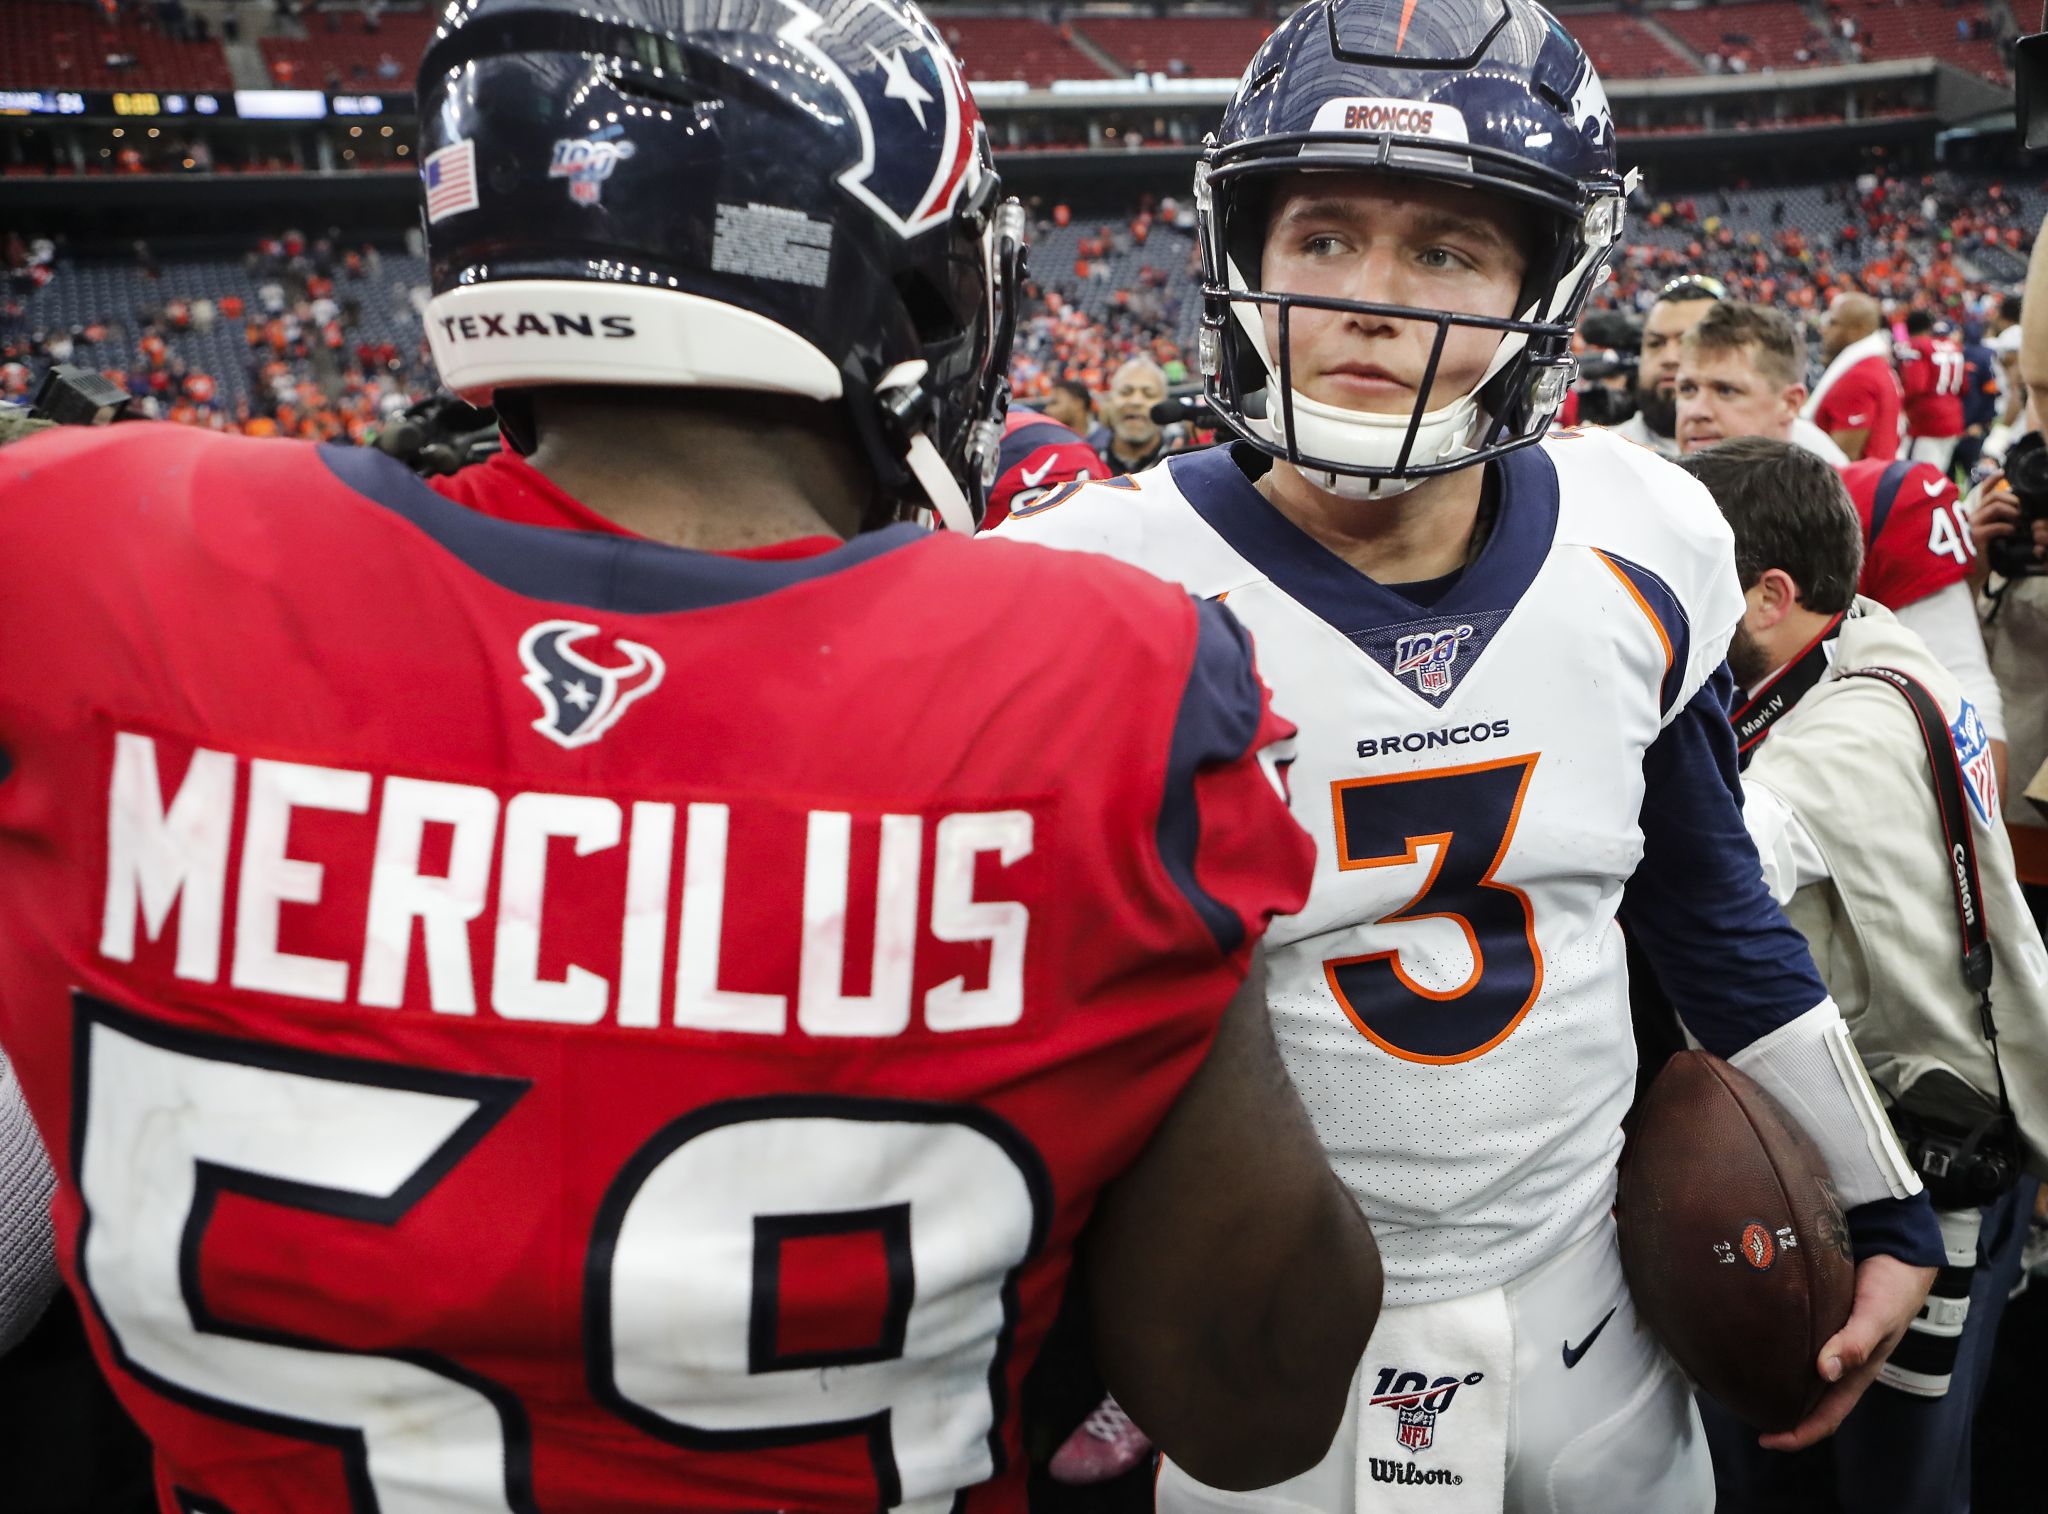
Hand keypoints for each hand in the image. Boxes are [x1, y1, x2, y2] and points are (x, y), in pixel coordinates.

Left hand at [1757, 1253, 1935, 1451]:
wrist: (1899, 1253)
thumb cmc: (1893, 1289)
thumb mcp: (1877, 1317)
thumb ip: (1855, 1342)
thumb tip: (1825, 1371)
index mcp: (1856, 1372)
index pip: (1826, 1416)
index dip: (1799, 1434)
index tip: (1765, 1439)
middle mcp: (1839, 1361)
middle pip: (1807, 1398)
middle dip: (1779, 1410)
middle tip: (1742, 1408)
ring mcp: (1829, 1340)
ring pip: (1799, 1371)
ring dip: (1775, 1380)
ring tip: (1739, 1377)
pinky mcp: (1819, 1318)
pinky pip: (1796, 1342)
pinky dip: (1776, 1348)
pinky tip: (1752, 1338)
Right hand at [1962, 476, 2034, 588]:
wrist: (1966, 579)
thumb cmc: (1978, 559)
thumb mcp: (1986, 538)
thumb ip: (1993, 525)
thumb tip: (2015, 516)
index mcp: (1972, 516)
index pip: (1981, 493)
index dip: (1992, 480)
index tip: (2002, 472)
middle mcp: (1970, 518)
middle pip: (1994, 496)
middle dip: (2012, 500)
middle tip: (2022, 510)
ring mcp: (1971, 526)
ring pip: (1996, 505)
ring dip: (2013, 510)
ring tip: (2019, 520)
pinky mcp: (1976, 536)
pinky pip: (1997, 525)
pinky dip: (2009, 527)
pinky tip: (2012, 533)